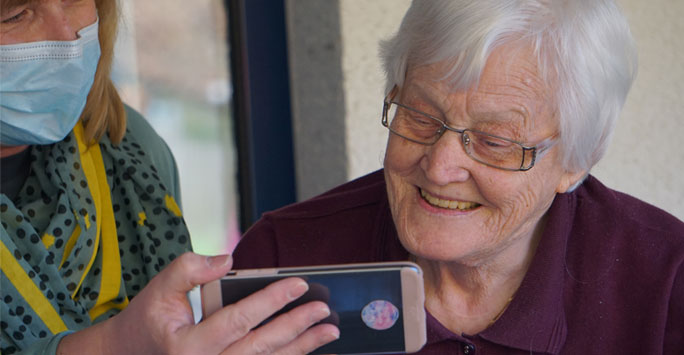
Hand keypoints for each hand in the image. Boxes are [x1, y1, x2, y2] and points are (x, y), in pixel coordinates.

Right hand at [58, 252, 339, 354]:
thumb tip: (226, 259)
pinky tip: (305, 348)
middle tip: (323, 309)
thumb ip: (189, 269)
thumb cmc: (147, 322)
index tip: (299, 284)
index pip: (238, 319)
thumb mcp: (159, 289)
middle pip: (261, 347)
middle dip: (297, 327)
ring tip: (327, 331)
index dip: (271, 301)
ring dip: (301, 348)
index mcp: (188, 346)